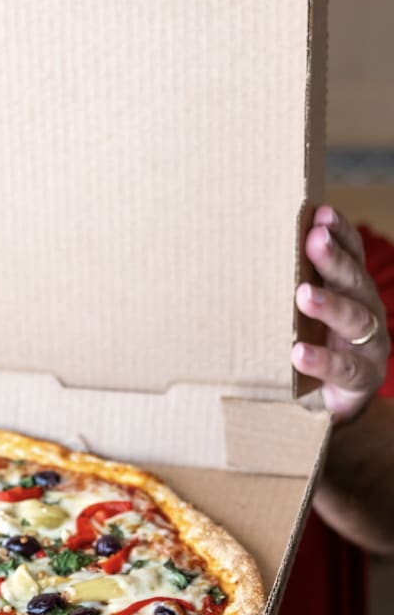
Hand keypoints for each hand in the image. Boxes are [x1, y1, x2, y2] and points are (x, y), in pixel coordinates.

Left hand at [291, 205, 389, 422]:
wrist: (334, 402)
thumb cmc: (316, 347)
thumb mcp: (304, 315)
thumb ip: (291, 289)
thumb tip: (245, 258)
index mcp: (353, 292)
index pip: (352, 256)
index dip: (341, 234)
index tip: (321, 212)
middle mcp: (367, 312)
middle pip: (354, 281)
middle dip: (334, 259)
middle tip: (314, 240)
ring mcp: (369, 346)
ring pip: (355, 320)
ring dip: (329, 304)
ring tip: (303, 294)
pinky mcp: (361, 379)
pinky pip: (343, 368)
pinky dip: (321, 359)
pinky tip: (299, 352)